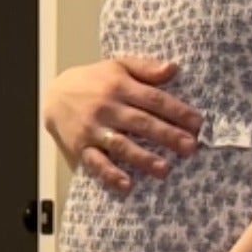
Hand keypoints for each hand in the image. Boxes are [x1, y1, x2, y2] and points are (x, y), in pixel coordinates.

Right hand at [41, 54, 202, 191]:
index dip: (177, 111)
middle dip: (167, 135)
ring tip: (164, 170)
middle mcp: (107, 107)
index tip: (197, 123)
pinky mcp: (81, 147)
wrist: (54, 94)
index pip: (153, 99)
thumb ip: (146, 68)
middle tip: (190, 147)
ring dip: (143, 158)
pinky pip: (96, 162)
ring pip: (121, 144)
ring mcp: (94, 129)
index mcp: (119, 86)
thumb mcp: (118, 66)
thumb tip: (173, 69)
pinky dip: (110, 174)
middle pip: (141, 122)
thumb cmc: (93, 81)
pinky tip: (126, 185)